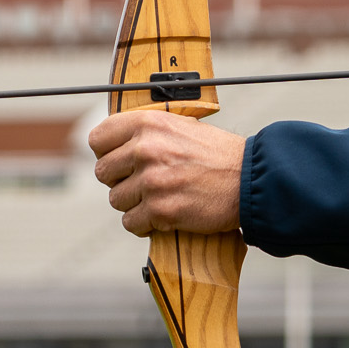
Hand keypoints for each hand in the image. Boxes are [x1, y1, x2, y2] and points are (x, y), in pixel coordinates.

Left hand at [89, 110, 245, 235]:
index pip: (97, 139)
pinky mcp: (160, 209)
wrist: (251, 179)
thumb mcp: (182, 126)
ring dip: (134, 203)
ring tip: (159, 198)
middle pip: (103, 172)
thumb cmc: (219, 154)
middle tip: (143, 183)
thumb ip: (148, 132)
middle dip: (120, 180)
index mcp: (148, 123)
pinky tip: (163, 215)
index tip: (118, 161)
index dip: (106, 153)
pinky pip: (131, 223)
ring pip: (116, 200)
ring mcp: (152, 181)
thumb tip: (116, 144)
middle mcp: (146, 149)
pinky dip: (145, 224)